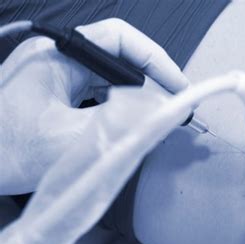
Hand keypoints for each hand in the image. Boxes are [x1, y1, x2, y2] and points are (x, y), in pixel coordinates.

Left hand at [0, 18, 187, 194]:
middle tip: (173, 109)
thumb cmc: (3, 153)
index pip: (121, 40)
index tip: (178, 87)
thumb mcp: (72, 140)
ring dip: (137, 99)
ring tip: (156, 121)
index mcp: (57, 57)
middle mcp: (57, 61)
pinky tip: (130, 128)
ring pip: (112, 80)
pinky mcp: (58, 97)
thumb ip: (123, 124)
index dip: (157, 61)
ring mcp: (57, 79)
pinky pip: (100, 96)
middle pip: (121, 60)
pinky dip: (121, 110)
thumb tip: (164, 112)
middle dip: (152, 84)